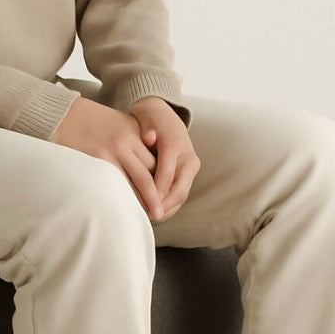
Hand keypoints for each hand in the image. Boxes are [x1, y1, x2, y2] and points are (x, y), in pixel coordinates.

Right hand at [49, 95, 165, 218]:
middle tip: (162, 212)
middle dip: (158, 194)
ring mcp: (114, 150)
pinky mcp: (99, 159)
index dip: (162, 181)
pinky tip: (128, 208)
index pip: (156, 161)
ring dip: (147, 200)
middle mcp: (128, 140)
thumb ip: (134, 142)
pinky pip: (119, 183)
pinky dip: (126, 197)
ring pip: (140, 181)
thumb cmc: (89, 124)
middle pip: (151, 171)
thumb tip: (148, 168)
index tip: (165, 197)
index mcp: (135, 131)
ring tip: (151, 215)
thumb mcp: (117, 125)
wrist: (63, 115)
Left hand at [127, 97, 199, 222]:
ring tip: (149, 218)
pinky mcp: (188, 174)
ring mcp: (190, 167)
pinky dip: (168, 206)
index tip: (144, 205)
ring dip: (166, 209)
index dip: (156, 192)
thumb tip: (149, 138)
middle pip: (179, 189)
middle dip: (163, 206)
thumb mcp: (145, 119)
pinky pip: (180, 194)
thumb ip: (147, 130)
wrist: (164, 114)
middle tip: (147, 217)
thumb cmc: (149, 119)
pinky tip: (154, 213)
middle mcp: (188, 157)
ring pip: (181, 195)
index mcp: (176, 144)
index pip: (167, 174)